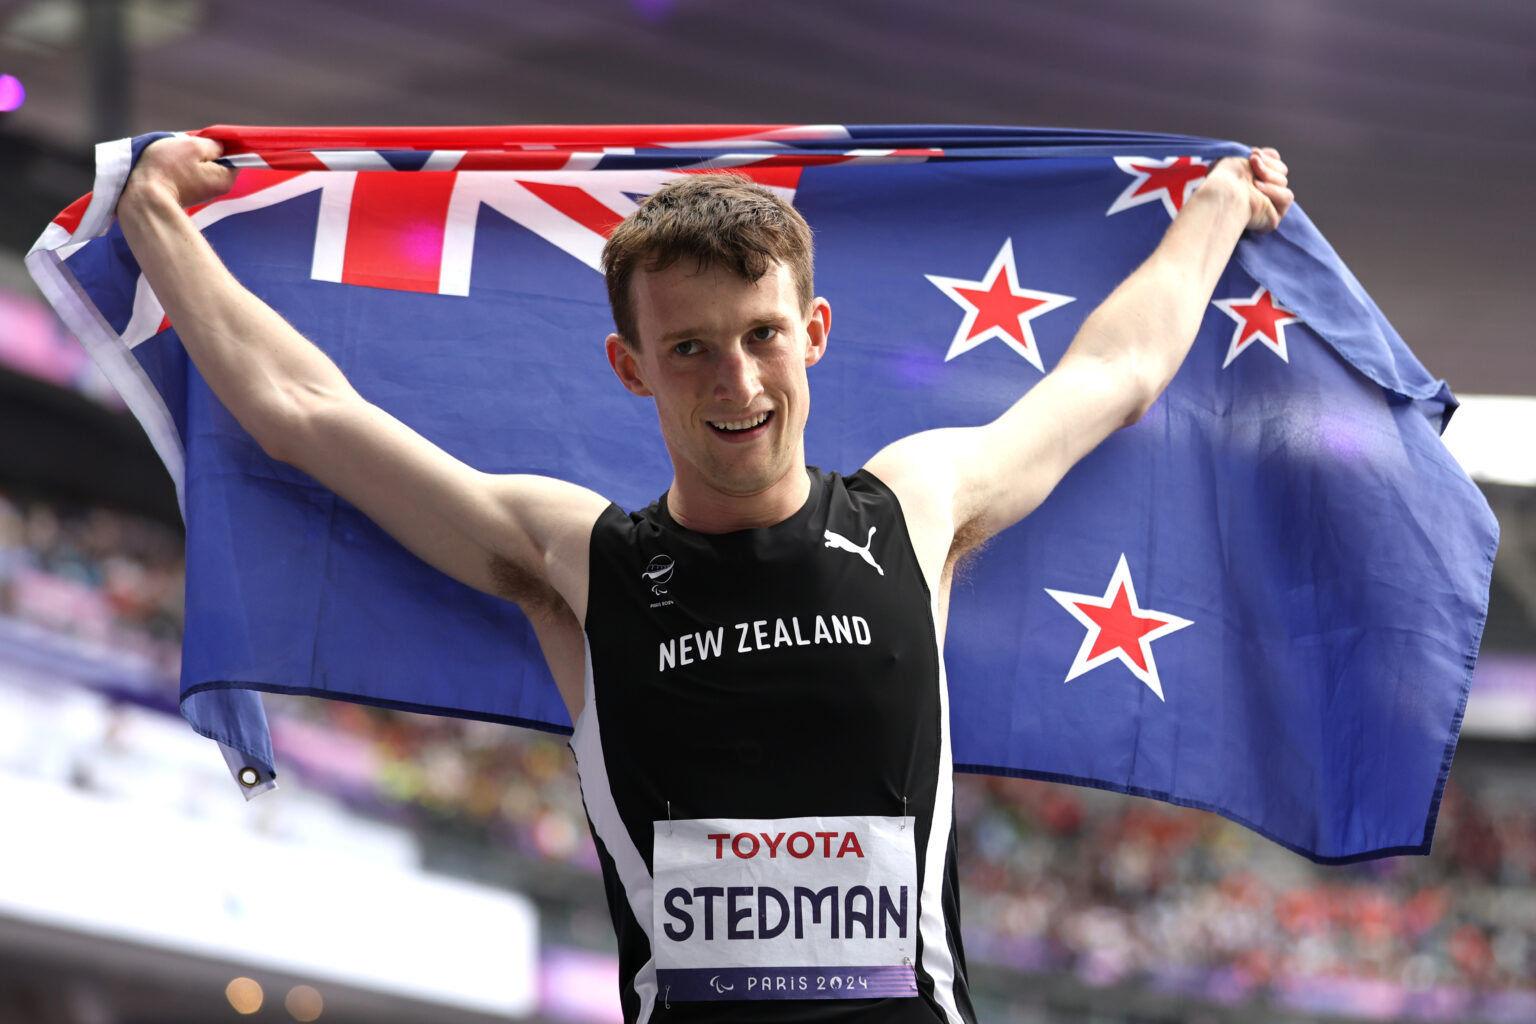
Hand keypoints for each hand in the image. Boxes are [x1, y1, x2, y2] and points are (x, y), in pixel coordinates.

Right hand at [120, 134, 237, 211]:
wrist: (141, 197)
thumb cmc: (167, 169)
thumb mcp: (193, 146)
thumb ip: (212, 144)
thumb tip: (220, 146)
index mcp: (225, 178)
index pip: (235, 157)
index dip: (224, 144)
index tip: (208, 138)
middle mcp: (217, 190)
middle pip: (217, 162)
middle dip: (204, 151)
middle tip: (186, 146)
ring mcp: (201, 194)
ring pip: (201, 167)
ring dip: (190, 159)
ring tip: (174, 156)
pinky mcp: (185, 195)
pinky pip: (188, 175)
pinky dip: (180, 168)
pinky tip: (169, 166)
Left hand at [1212, 148, 1292, 233]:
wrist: (1221, 193)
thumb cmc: (1223, 177)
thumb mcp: (1237, 159)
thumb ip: (1256, 155)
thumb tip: (1270, 154)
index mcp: (1255, 178)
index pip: (1275, 161)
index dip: (1268, 157)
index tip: (1253, 152)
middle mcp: (1262, 192)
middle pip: (1282, 170)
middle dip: (1267, 164)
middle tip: (1252, 161)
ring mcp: (1269, 204)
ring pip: (1283, 182)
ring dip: (1269, 176)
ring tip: (1253, 180)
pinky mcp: (1273, 217)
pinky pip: (1286, 197)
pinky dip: (1274, 191)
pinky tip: (1258, 189)